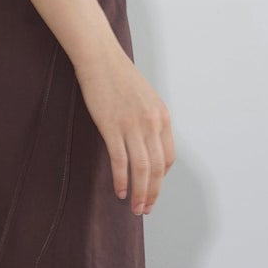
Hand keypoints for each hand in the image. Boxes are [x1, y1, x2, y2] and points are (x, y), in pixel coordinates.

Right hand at [74, 41, 174, 215]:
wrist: (100, 58)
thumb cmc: (118, 77)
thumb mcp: (144, 99)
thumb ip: (149, 121)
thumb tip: (146, 144)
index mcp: (162, 117)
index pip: (167, 157)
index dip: (161, 178)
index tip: (152, 188)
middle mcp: (152, 123)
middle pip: (157, 168)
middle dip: (152, 193)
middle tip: (146, 209)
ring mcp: (133, 125)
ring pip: (141, 169)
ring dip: (140, 193)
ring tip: (135, 208)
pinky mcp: (112, 126)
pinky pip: (120, 160)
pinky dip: (121, 179)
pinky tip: (120, 191)